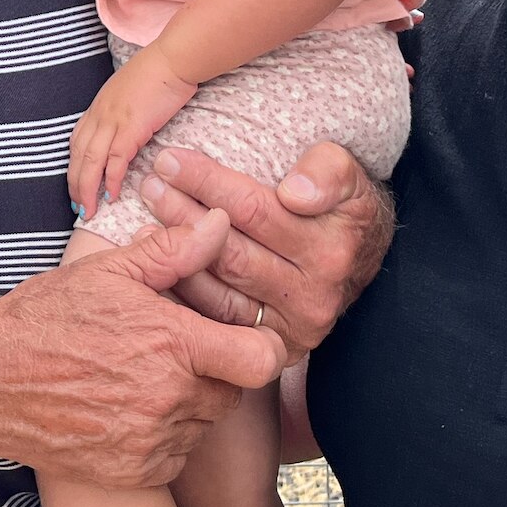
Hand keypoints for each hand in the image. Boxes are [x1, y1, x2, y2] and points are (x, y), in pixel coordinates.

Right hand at [0, 209, 286, 489]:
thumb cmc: (46, 318)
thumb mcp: (109, 271)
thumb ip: (174, 250)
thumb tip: (221, 222)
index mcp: (172, 344)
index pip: (262, 359)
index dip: (262, 346)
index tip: (244, 337)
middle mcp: (169, 398)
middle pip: (234, 391)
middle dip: (218, 369)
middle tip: (177, 349)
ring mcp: (151, 441)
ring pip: (204, 422)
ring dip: (189, 402)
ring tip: (144, 375)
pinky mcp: (135, 472)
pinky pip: (176, 454)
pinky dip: (164, 435)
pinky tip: (129, 407)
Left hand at [67, 43, 197, 222]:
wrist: (173, 59)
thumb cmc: (159, 73)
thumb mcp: (130, 93)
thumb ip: (121, 111)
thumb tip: (125, 129)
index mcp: (98, 106)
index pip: (76, 142)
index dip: (73, 167)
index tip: (75, 186)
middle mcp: (100, 114)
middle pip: (77, 155)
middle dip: (74, 185)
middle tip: (78, 208)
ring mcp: (113, 120)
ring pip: (90, 161)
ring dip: (86, 189)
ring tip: (88, 211)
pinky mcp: (131, 127)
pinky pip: (115, 160)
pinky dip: (111, 180)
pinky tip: (112, 196)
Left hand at [141, 142, 393, 361]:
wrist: (362, 256)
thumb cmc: (341, 204)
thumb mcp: (348, 175)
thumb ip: (328, 172)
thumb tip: (295, 193)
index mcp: (331, 250)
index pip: (255, 211)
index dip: (208, 182)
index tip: (170, 159)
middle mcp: (314, 295)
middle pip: (230, 250)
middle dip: (182, 214)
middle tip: (148, 184)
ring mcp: (293, 327)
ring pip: (220, 288)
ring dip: (176, 253)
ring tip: (145, 219)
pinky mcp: (275, 347)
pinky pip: (218, 319)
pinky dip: (185, 291)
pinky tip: (159, 263)